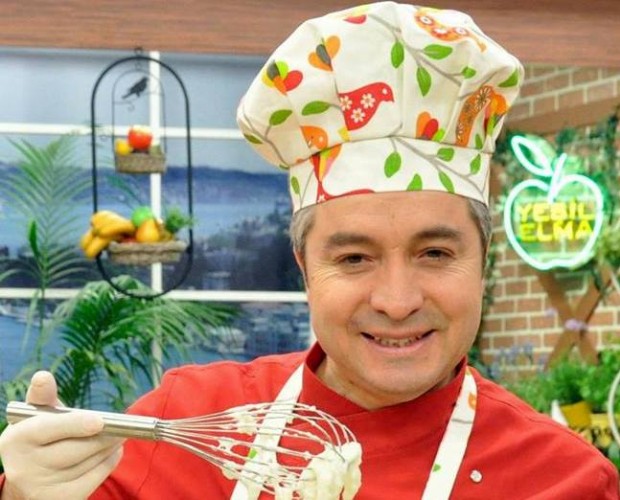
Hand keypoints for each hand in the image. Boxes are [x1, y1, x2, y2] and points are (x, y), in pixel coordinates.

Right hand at [0, 371, 123, 499]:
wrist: (27, 482)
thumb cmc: (39, 439)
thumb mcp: (36, 418)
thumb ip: (43, 397)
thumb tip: (43, 376)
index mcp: (16, 439)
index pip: (49, 429)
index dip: (76, 424)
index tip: (99, 421)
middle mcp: (24, 467)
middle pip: (77, 448)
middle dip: (105, 435)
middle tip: (123, 426)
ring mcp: (41, 488)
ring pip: (90, 461)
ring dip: (110, 447)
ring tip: (119, 436)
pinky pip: (95, 477)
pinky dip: (109, 462)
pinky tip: (112, 452)